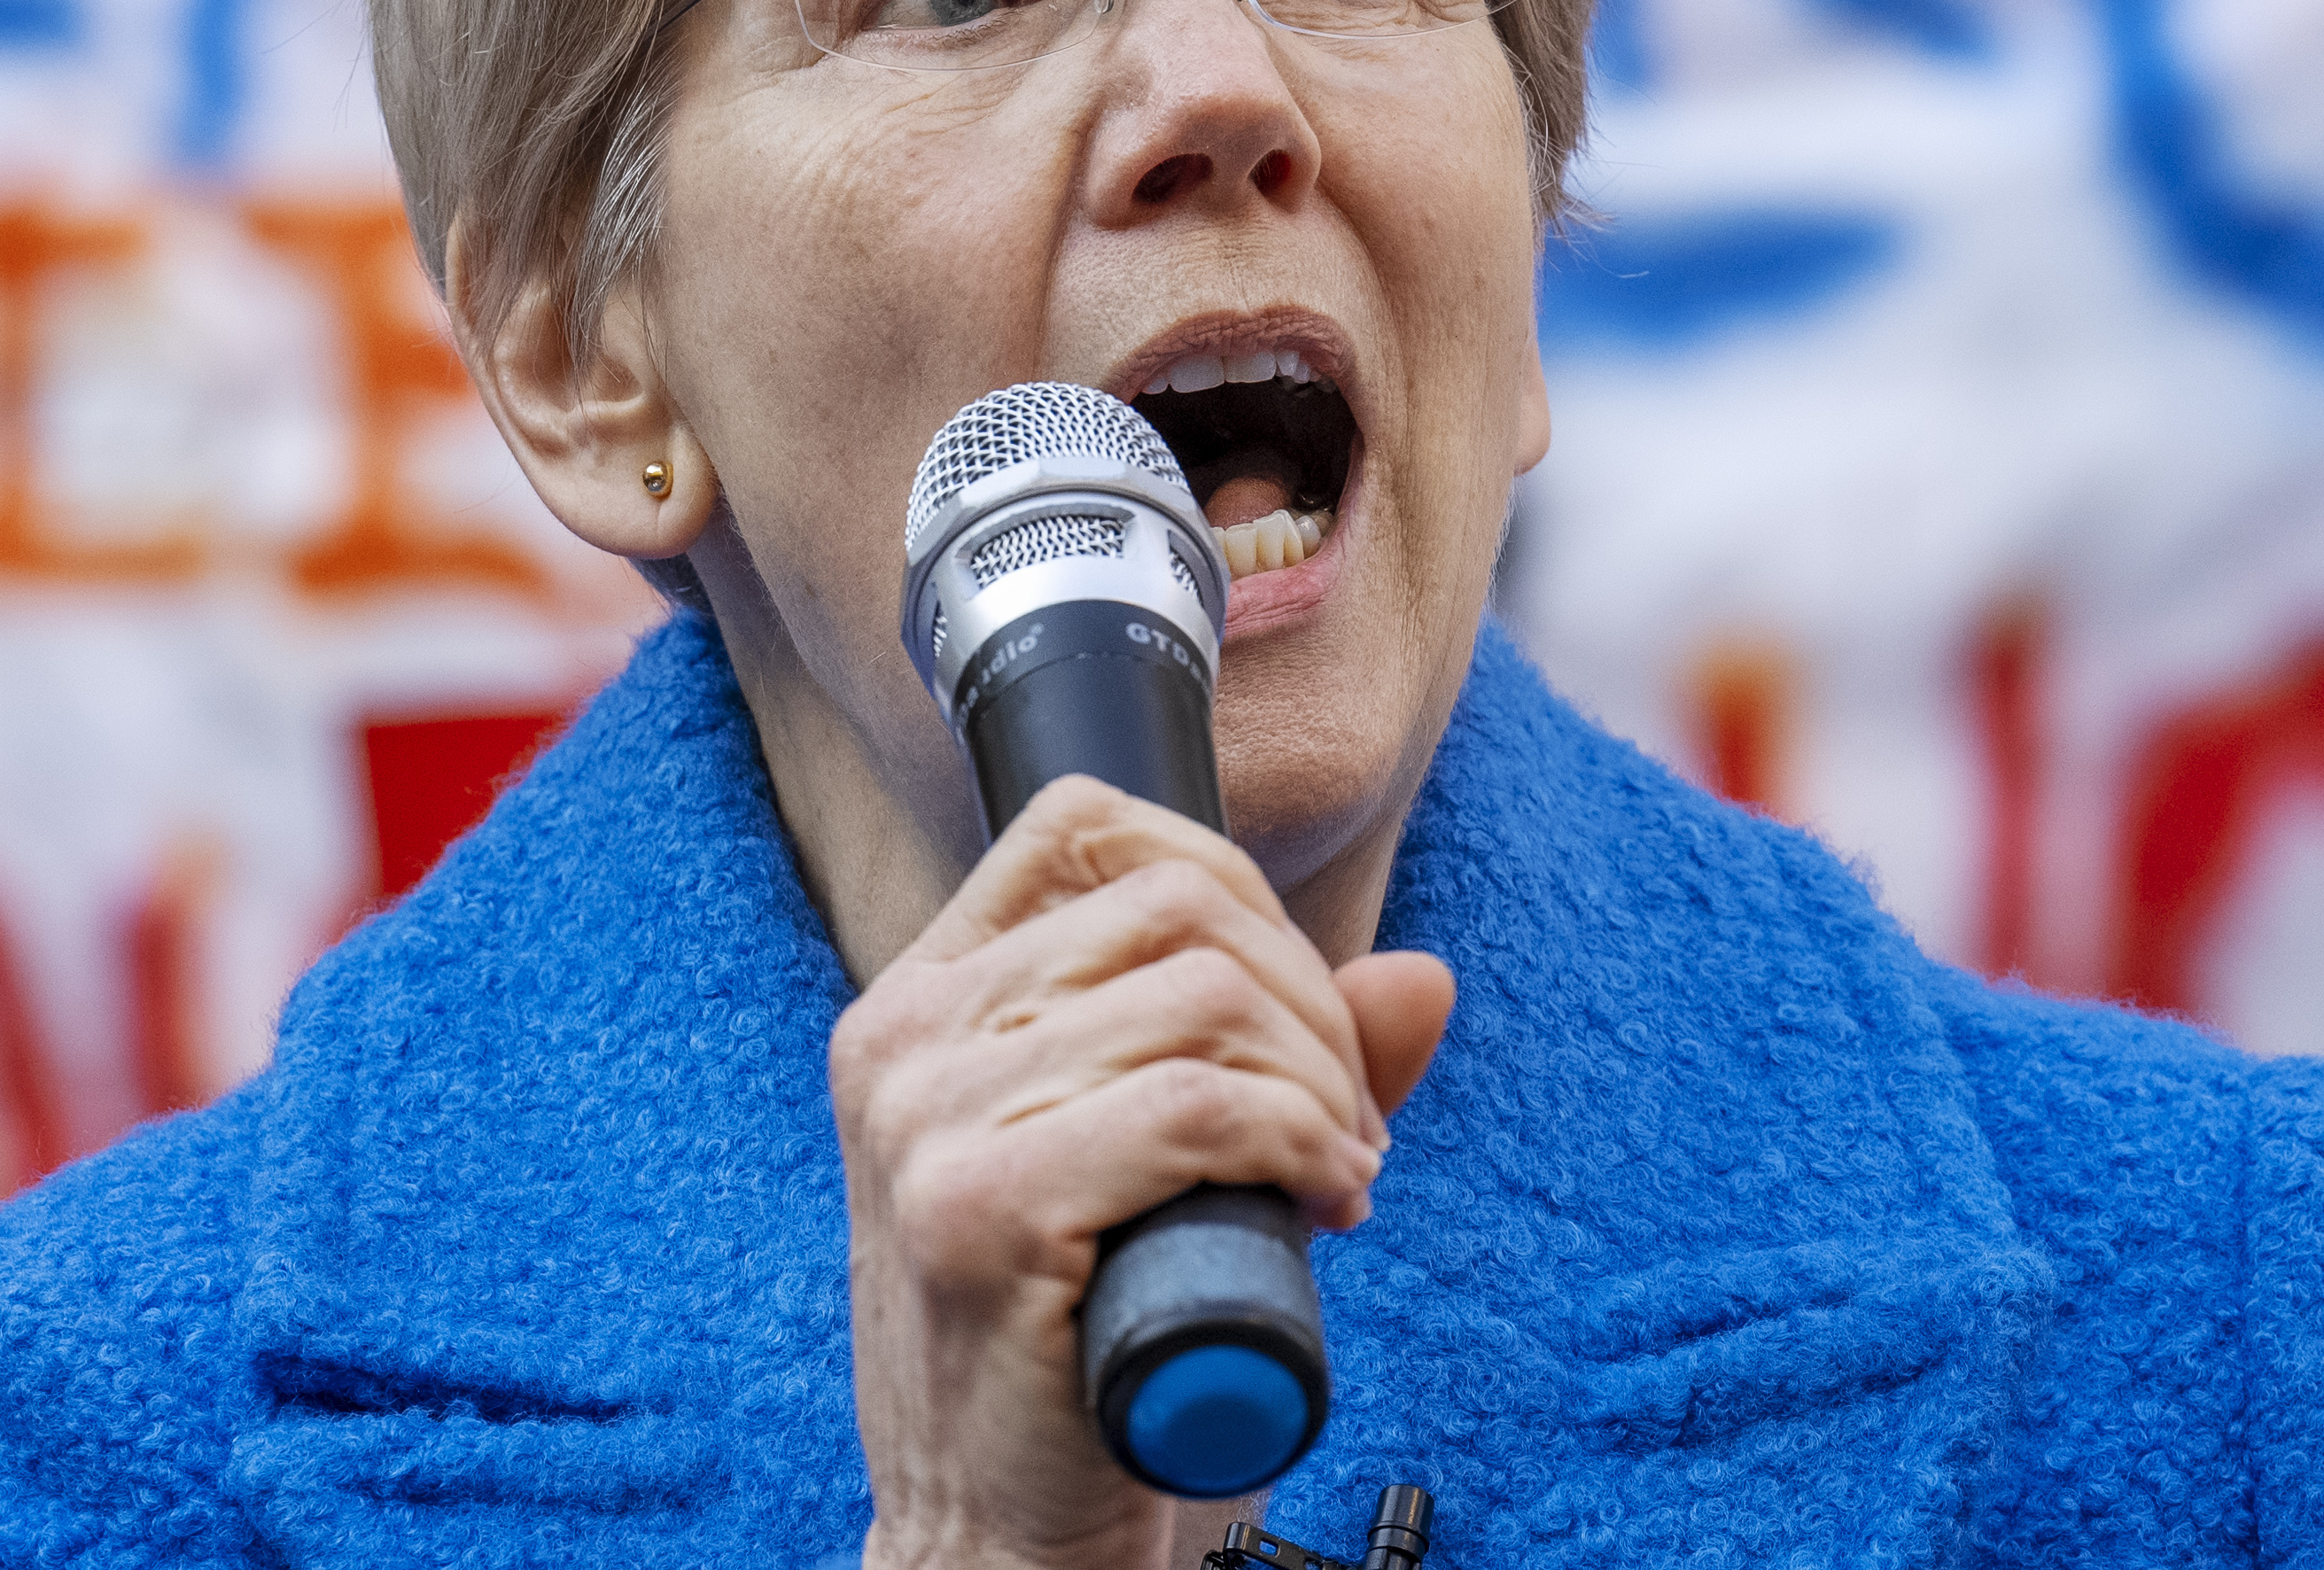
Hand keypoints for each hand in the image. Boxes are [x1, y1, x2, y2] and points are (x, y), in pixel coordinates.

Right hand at [833, 777, 1458, 1569]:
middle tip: (1340, 1125)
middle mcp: (903, 1041)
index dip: (1233, 889)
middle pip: (1178, 906)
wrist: (993, 1539)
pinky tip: (1324, 1202)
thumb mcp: (1156, 1175)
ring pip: (1205, 998)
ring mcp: (927, 1123)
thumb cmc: (1074, 1357)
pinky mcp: (979, 1212)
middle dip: (1310, 1005)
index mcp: (920, 1005)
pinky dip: (1301, 1142)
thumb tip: (1420, 979)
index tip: (1289, 1013)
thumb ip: (1282, 1067)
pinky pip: (1200, 1108)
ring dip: (1320, 1085)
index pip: (1086, 824)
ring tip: (1332, 1173)